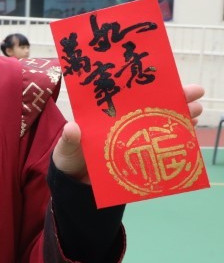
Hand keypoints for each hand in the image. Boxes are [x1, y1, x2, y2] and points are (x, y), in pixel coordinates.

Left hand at [53, 84, 204, 182]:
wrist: (74, 185)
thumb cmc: (68, 160)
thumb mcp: (65, 150)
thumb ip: (69, 140)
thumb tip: (73, 128)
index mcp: (104, 116)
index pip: (128, 96)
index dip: (146, 86)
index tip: (166, 77)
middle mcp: (122, 123)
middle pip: (150, 107)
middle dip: (173, 98)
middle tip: (195, 93)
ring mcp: (133, 139)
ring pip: (160, 124)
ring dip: (180, 117)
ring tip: (197, 112)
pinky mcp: (140, 157)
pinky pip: (160, 146)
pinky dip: (175, 140)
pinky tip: (188, 135)